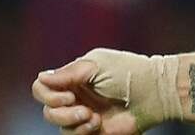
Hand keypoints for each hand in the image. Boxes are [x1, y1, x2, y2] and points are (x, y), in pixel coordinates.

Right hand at [31, 49, 181, 134]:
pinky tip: (98, 124)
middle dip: (62, 113)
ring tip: (93, 117)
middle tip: (83, 110)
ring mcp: (83, 114)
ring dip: (73, 122)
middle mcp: (75, 95)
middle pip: (48, 110)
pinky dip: (82, 132)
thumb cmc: (128, 73)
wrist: (153, 94)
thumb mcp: (96, 65)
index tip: (69, 95)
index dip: (48, 94)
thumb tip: (40, 77)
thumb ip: (68, 73)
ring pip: (58, 125)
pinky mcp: (92, 130)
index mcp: (74, 77)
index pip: (42, 87)